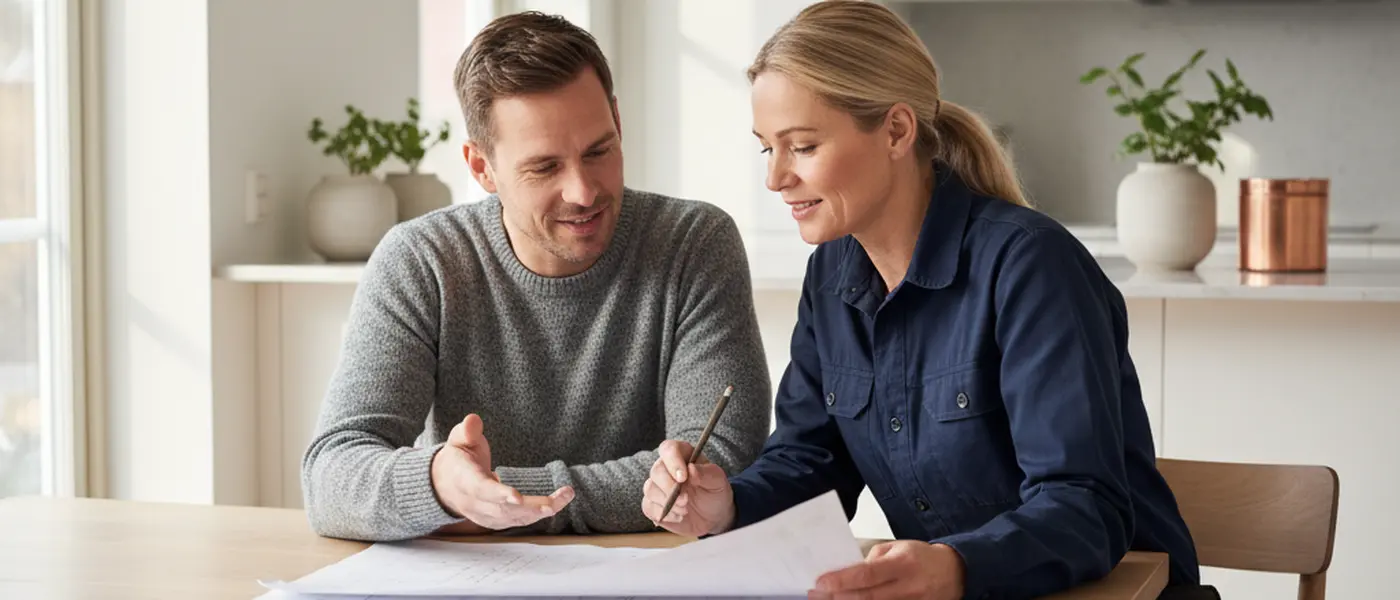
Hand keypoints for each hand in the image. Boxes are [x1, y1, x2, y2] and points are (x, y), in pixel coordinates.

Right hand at [430, 414, 573, 529]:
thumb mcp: (458, 440)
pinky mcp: (494, 521)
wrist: (446, 484)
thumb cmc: (458, 459)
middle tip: (554, 503)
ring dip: (540, 511)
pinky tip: (556, 504)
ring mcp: (484, 515)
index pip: (481, 490)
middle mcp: (474, 503)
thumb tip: (473, 420)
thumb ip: (467, 431)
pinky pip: (516, 521)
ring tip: (564, 498)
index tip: (516, 497)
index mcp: (464, 480)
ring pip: (513, 518)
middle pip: (502, 509)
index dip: (498, 494)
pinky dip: (536, 515)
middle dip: (530, 507)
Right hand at [640, 440, 734, 536]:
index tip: (683, 478)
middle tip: (685, 500)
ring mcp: (658, 486)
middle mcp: (666, 467)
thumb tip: (691, 469)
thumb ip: (707, 473)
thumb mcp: (718, 482)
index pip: (669, 449)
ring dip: (667, 503)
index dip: (673, 462)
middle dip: (669, 488)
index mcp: (682, 455)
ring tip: (685, 510)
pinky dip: (664, 514)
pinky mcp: (653, 504)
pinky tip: (679, 517)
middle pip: (656, 471)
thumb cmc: (715, 492)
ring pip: (650, 489)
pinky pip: (649, 506)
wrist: (713, 516)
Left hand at [809, 541, 965, 599]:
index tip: (820, 582)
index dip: (841, 580)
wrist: (955, 572)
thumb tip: (846, 572)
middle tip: (816, 595)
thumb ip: (872, 560)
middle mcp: (909, 587)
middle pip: (868, 598)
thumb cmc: (920, 557)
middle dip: (838, 597)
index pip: (867, 574)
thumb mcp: (897, 548)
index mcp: (903, 563)